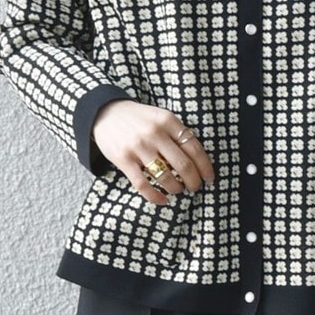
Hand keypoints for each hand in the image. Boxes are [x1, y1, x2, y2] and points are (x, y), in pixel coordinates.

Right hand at [92, 100, 214, 202]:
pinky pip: (143, 185)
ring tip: (178, 190)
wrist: (106, 113)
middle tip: (195, 187)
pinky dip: (156, 197)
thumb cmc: (140, 119)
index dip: (205, 167)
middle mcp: (155, 133)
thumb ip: (177, 133)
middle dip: (193, 181)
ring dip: (176, 189)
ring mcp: (138, 147)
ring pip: (165, 177)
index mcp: (168, 120)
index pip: (194, 148)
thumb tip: (198, 161)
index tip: (209, 178)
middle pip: (183, 165)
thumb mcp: (161, 117)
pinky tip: (163, 201)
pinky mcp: (123, 159)